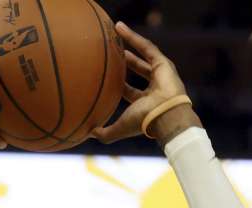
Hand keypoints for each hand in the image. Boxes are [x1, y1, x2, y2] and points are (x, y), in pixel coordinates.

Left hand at [89, 21, 200, 146]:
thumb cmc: (142, 122)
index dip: (118, 83)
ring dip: (130, 43)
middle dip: (125, 60)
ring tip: (115, 31)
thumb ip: (105, 134)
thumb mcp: (120, 128)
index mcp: (145, 103)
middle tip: (111, 51)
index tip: (105, 75)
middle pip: (138, 69)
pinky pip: (147, 47)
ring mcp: (160, 75)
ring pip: (143, 54)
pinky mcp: (164, 64)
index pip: (129, 91)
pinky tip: (121, 29)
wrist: (164, 115)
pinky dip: (135, 38)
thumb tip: (87, 134)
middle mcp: (154, 88)